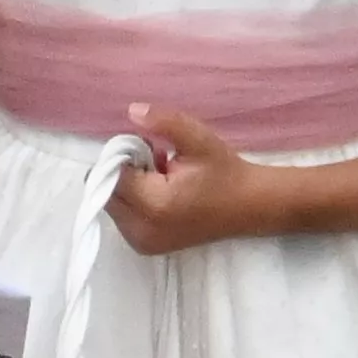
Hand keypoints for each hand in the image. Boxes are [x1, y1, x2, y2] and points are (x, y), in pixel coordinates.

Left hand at [105, 106, 273, 253]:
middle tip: (156, 163)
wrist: (249, 207)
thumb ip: (165, 122)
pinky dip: (134, 203)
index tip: (152, 149)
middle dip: (125, 173)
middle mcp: (142, 228)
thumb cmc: (225, 172)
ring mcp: (142, 242)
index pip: (114, 175)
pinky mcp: (145, 247)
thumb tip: (132, 111)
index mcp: (154, 203)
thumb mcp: (198, 139)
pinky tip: (160, 195)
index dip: (126, 157)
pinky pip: (122, 218)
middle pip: (108, 192)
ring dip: (128, 188)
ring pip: (112, 205)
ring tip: (161, 179)